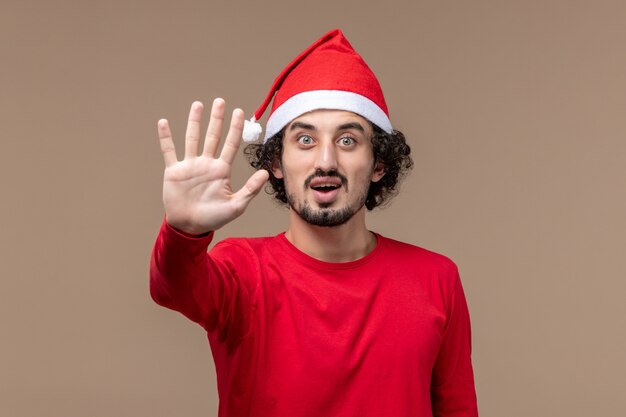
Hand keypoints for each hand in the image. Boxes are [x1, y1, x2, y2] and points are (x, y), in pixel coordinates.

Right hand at [158, 99, 268, 234]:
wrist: (189, 226)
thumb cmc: (213, 218)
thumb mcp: (236, 205)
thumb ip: (250, 189)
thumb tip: (266, 173)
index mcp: (221, 170)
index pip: (231, 144)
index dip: (235, 128)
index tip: (239, 112)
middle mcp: (206, 164)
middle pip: (213, 136)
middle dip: (217, 119)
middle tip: (220, 101)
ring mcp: (190, 166)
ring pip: (192, 138)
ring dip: (194, 122)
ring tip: (198, 105)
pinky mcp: (174, 171)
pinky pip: (169, 151)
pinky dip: (165, 137)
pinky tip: (163, 123)